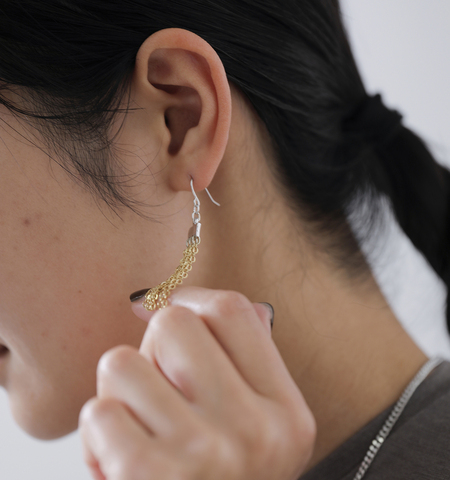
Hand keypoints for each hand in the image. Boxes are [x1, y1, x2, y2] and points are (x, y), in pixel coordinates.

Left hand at [79, 287, 315, 479]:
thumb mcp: (260, 429)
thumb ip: (241, 359)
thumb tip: (181, 299)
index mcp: (284, 411)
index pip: (232, 310)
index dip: (192, 297)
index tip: (173, 307)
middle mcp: (253, 431)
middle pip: (173, 324)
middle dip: (153, 344)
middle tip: (160, 380)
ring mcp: (202, 458)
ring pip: (121, 363)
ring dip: (121, 391)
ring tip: (141, 423)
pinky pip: (98, 412)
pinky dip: (100, 431)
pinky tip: (121, 456)